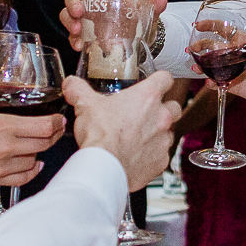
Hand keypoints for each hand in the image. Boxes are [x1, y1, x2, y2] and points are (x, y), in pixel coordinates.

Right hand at [0, 84, 63, 188]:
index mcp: (2, 127)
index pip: (43, 126)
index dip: (55, 121)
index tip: (58, 117)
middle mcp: (6, 149)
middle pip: (44, 143)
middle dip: (53, 135)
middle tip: (55, 128)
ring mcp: (0, 167)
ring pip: (34, 160)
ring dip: (40, 151)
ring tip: (39, 143)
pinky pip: (21, 178)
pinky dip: (32, 171)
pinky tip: (34, 164)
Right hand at [61, 0, 168, 52]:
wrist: (140, 38)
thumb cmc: (138, 17)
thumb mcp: (146, 11)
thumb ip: (153, 5)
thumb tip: (161, 0)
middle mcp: (90, 2)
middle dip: (71, 4)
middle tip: (78, 14)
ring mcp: (84, 18)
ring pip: (67, 15)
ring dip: (69, 22)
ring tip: (77, 31)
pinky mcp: (83, 34)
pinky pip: (72, 34)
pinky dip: (73, 39)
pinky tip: (78, 45)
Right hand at [66, 71, 179, 191]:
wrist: (104, 167)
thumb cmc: (100, 136)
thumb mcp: (86, 106)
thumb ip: (79, 90)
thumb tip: (71, 84)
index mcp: (147, 97)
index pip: (165, 78)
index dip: (160, 80)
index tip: (155, 83)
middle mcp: (161, 117)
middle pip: (174, 106)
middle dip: (164, 108)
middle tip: (146, 113)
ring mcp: (164, 140)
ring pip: (169, 132)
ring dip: (158, 132)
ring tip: (139, 136)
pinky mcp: (161, 160)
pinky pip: (162, 155)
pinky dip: (152, 154)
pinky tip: (137, 155)